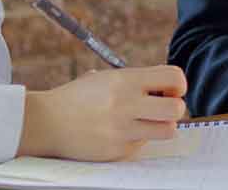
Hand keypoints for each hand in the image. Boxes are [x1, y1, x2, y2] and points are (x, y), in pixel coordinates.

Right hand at [18, 65, 187, 160]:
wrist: (48, 122)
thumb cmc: (79, 97)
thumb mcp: (106, 78)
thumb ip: (136, 80)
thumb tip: (167, 86)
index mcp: (125, 80)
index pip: (173, 77)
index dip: (179, 84)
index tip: (170, 89)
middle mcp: (127, 104)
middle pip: (177, 108)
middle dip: (176, 107)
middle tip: (164, 107)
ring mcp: (123, 130)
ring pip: (167, 130)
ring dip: (162, 126)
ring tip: (148, 122)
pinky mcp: (118, 151)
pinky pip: (143, 145)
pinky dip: (138, 139)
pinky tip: (120, 133)